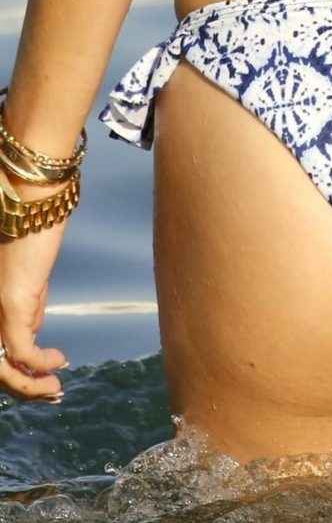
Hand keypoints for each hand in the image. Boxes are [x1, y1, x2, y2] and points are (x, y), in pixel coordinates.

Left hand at [0, 179, 69, 403]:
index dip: (17, 376)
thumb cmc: (32, 233)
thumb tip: (34, 334)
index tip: (47, 382)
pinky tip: (61, 360)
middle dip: (24, 388)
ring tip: (56, 388)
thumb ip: (28, 308)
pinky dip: (40, 364)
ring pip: (2, 367)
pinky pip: (20, 350)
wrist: (33, 203)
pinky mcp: (10, 305)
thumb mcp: (30, 281)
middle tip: (53, 393)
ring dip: (29, 385)